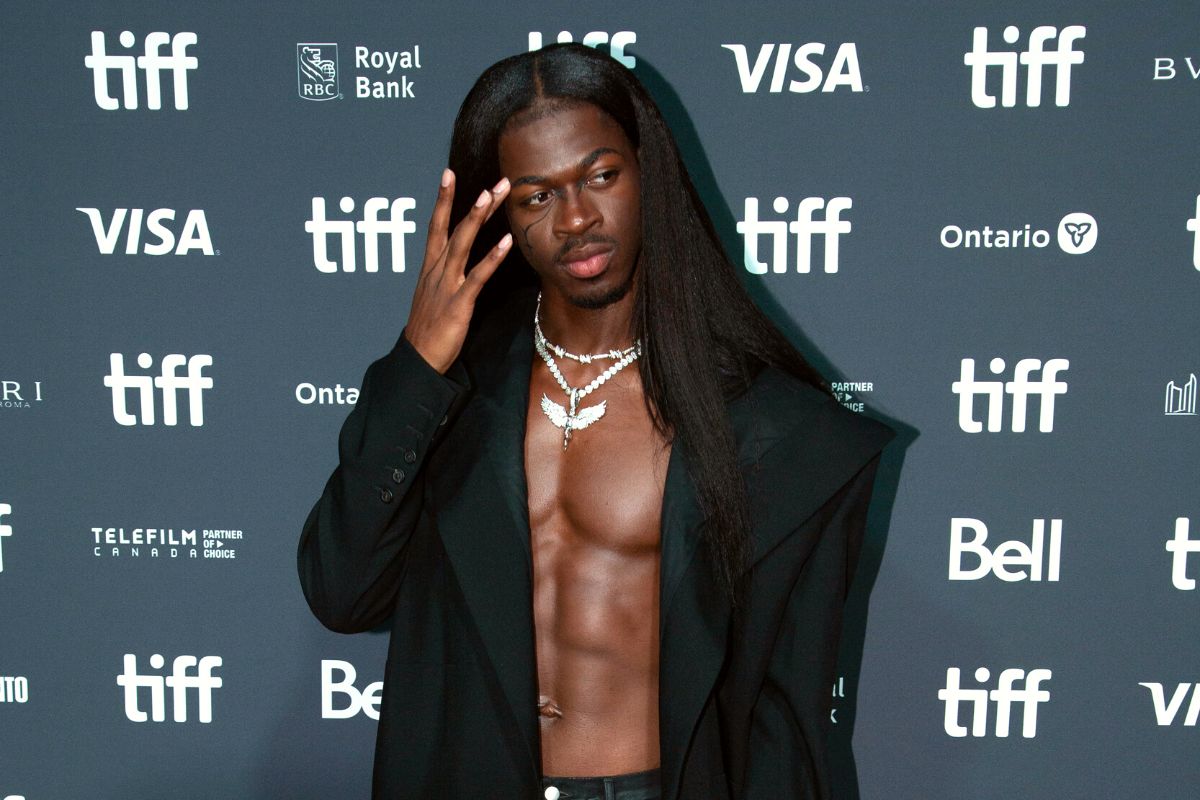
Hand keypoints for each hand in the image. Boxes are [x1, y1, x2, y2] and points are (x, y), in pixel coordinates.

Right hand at [404, 169, 512, 372]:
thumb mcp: (432, 297)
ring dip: (477, 217)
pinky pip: (478, 276)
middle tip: (495, 181)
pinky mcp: (459, 303)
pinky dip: (492, 257)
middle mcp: (436, 271)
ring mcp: (446, 285)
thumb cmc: (427, 331)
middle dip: (473, 202)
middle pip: (454, 228)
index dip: (441, 199)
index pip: (435, 226)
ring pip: (462, 244)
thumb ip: (442, 276)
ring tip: (492, 194)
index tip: (448, 174)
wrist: (417, 361)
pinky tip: (506, 242)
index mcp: (429, 269)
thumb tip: (452, 263)